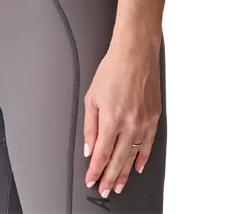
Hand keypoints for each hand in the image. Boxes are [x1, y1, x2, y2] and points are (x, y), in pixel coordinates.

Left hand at [83, 38, 161, 197]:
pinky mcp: (154, 118)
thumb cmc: (113, 69)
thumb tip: (89, 147)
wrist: (135, 54)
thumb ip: (90, 126)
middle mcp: (129, 124)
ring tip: (119, 186)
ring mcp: (144, 122)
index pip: (101, 154)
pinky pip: (148, 144)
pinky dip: (142, 157)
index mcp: (111, 120)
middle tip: (105, 190)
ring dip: (125, 173)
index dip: (95, 171)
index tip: (91, 180)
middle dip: (109, 178)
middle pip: (117, 160)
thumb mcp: (92, 97)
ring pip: (133, 156)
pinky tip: (137, 166)